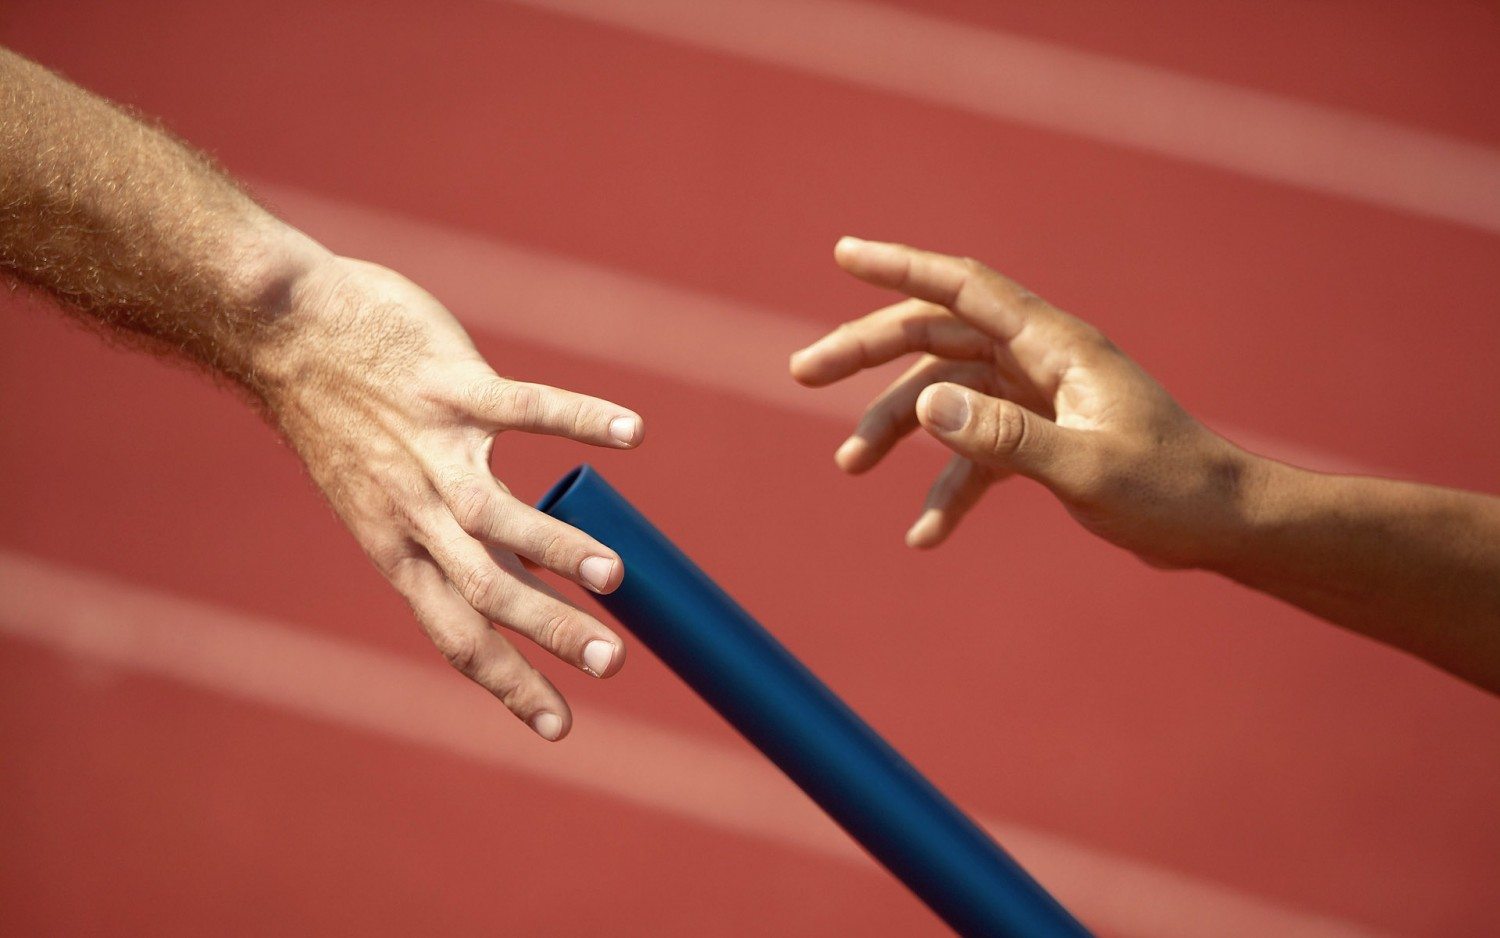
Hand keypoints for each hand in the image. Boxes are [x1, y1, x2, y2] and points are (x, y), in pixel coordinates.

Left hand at [255, 256, 641, 739]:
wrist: (276, 331)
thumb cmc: (342, 420)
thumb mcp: (380, 500)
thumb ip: (444, 539)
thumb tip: (520, 573)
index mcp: (399, 549)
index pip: (457, 636)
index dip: (509, 684)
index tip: (561, 727)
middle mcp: (414, 509)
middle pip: (484, 589)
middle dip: (549, 630)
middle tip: (611, 663)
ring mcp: (432, 445)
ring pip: (497, 511)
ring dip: (556, 545)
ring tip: (614, 575)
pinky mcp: (449, 382)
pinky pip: (523, 405)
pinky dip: (580, 419)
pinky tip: (631, 433)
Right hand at [791, 238, 1259, 569]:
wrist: (1220, 525)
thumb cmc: (1170, 489)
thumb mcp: (1086, 468)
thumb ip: (1004, 439)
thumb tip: (924, 410)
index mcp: (1053, 346)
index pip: (963, 288)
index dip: (900, 266)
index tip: (844, 253)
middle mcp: (1038, 360)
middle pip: (935, 337)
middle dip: (866, 351)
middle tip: (802, 372)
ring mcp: (1036, 398)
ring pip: (944, 395)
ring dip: (895, 427)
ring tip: (848, 467)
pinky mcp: (1040, 439)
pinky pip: (974, 453)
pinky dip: (946, 487)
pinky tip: (924, 535)